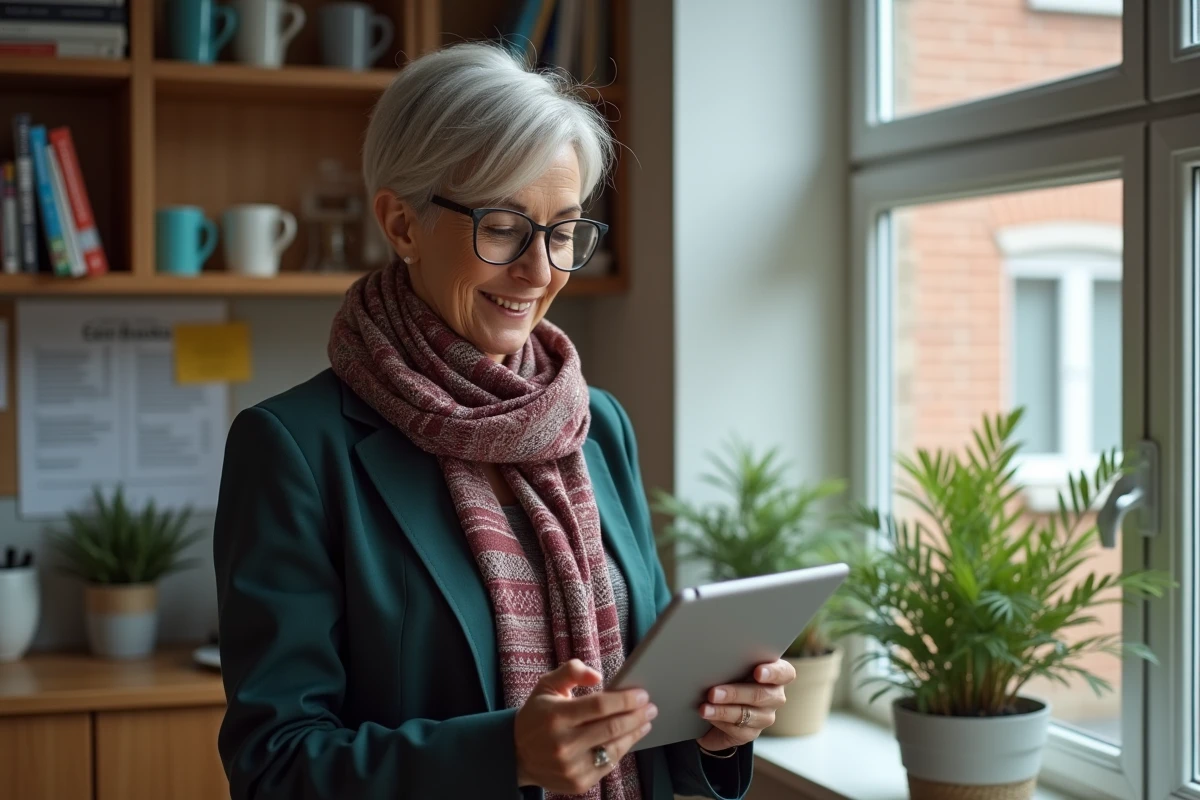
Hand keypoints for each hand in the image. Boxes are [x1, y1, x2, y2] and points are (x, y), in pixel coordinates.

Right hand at [515, 659, 657, 793]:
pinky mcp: (578, 783)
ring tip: (645, 721)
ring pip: (614, 748)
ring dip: (635, 734)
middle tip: (651, 707)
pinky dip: (621, 750)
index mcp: (556, 716)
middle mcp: (563, 743)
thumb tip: (598, 676)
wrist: (517, 755)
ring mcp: (571, 766)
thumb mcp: (546, 686)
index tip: (642, 694)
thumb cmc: (537, 715)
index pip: (599, 706)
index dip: (625, 700)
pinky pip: (608, 765)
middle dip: (636, 716)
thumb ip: (571, 672)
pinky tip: (629, 738)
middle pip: (611, 728)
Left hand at [695, 659, 796, 751]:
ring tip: (704, 708)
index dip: (773, 672)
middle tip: (713, 692)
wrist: (717, 705)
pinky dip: (720, 722)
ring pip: (747, 714)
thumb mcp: (731, 665)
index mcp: (775, 673)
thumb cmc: (727, 675)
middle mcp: (774, 695)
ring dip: (723, 711)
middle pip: (761, 695)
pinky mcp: (751, 733)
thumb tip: (713, 658)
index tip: (757, 672)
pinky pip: (738, 730)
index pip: (784, 673)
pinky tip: (708, 716)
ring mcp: (765, 716)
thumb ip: (732, 661)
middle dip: (735, 693)